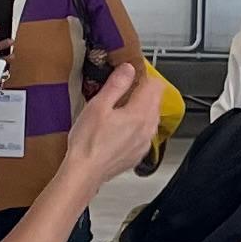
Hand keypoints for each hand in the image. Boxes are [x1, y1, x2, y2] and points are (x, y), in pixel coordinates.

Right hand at [61, 60, 163, 192]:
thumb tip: (128, 69)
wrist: (84, 173)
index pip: (155, 86)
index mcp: (140, 113)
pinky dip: (137, 125)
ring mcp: (144, 143)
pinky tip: (121, 126)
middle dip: (144, 91)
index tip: (132, 73)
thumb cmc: (88, 143)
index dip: (144, 76)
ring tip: (120, 106)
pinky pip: (144, 133)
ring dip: (141, 108)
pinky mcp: (137, 154)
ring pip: (152, 117)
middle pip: (156, 101)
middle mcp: (147, 128)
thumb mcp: (98, 106)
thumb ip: (116, 85)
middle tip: (124, 86)